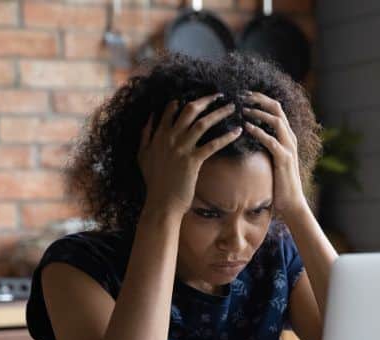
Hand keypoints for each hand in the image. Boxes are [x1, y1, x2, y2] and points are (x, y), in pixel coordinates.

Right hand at [138, 93, 240, 217]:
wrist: (160, 203)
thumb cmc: (154, 183)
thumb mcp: (142, 156)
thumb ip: (145, 135)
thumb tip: (149, 118)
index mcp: (158, 136)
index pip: (171, 110)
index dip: (184, 100)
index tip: (198, 96)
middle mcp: (169, 138)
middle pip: (189, 111)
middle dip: (206, 100)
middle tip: (219, 95)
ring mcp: (181, 149)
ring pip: (202, 123)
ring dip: (219, 113)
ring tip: (232, 107)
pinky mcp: (193, 161)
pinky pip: (213, 144)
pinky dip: (226, 136)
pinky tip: (237, 131)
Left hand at [241, 91, 308, 219]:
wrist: (291, 203)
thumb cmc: (278, 182)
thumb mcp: (271, 159)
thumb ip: (264, 145)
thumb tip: (247, 134)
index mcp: (286, 135)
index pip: (275, 108)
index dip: (260, 98)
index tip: (244, 94)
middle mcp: (289, 138)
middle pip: (277, 108)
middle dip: (259, 99)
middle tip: (241, 95)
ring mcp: (288, 147)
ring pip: (276, 120)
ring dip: (258, 112)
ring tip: (243, 109)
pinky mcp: (284, 159)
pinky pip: (271, 140)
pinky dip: (259, 132)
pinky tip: (246, 127)